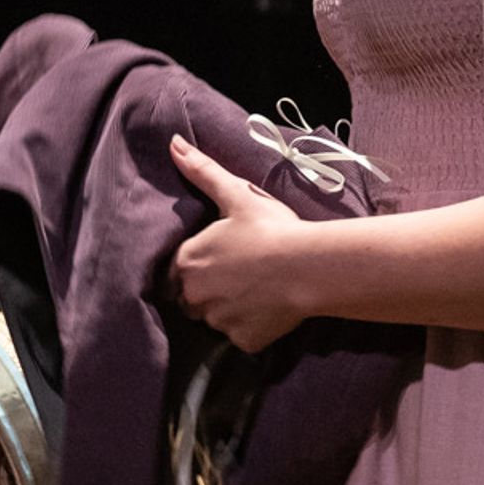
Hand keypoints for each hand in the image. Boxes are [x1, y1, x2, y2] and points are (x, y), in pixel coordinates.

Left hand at [165, 136, 314, 352]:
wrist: (309, 267)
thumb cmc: (272, 228)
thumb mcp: (237, 195)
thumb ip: (203, 172)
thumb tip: (174, 144)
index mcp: (186, 261)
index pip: (177, 269)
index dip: (199, 263)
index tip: (223, 258)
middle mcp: (193, 296)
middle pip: (192, 298)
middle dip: (210, 289)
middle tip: (242, 274)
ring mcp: (217, 321)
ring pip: (215, 318)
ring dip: (229, 308)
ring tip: (257, 290)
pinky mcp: (241, 340)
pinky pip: (240, 336)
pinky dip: (251, 327)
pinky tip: (269, 309)